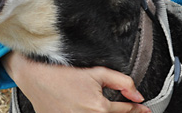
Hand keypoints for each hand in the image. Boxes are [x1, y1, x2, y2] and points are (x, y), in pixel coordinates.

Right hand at [3, 52, 149, 112]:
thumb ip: (122, 82)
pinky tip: (90, 109)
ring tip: (108, 108)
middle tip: (138, 112)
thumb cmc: (64, 73)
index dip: (138, 110)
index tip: (145, 110)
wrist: (36, 78)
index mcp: (99, 108)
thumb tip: (138, 96)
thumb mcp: (96, 72)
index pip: (125, 111)